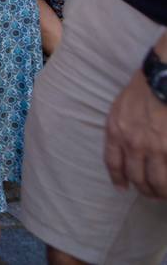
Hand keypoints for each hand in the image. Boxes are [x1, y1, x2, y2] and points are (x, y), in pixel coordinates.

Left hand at [104, 68, 166, 197]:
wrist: (161, 81)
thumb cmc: (142, 90)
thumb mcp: (119, 108)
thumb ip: (120, 129)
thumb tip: (126, 148)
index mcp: (116, 132)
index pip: (113, 163)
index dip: (118, 179)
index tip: (122, 188)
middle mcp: (133, 143)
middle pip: (136, 177)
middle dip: (144, 189)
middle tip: (151, 194)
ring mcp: (155, 148)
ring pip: (157, 181)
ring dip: (161, 191)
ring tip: (164, 194)